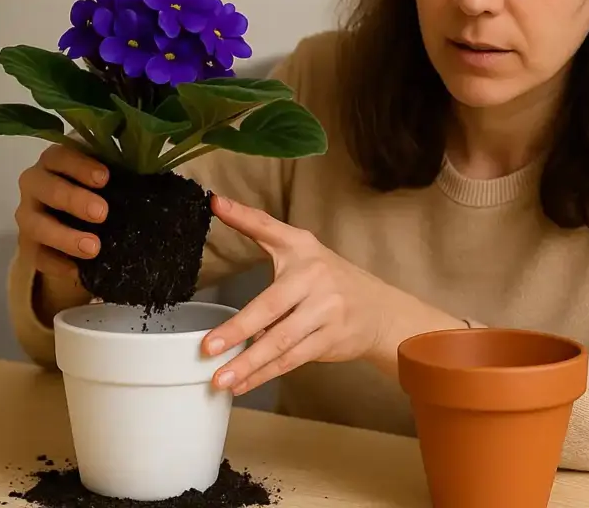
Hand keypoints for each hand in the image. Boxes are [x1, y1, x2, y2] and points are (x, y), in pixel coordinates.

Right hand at [15, 143, 109, 286]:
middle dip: (73, 199)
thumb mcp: (110, 177)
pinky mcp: (29, 245)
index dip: (79, 165)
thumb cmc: (100, 190)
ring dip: (64, 237)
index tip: (105, 178)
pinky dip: (57, 264)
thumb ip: (123, 169)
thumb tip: (154, 171)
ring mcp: (28, 216)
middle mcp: (36, 185)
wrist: (82, 223)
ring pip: (35, 225)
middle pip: (44, 187)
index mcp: (55, 161)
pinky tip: (78, 271)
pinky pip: (37, 256)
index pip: (59, 156)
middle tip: (102, 213)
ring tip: (93, 248)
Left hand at [202, 195, 464, 394]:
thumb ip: (261, 229)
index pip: (269, 229)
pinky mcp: (329, 340)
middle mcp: (315, 279)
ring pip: (280, 341)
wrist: (379, 310)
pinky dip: (265, 373)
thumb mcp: (301, 249)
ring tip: (220, 379)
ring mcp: (325, 312)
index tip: (217, 204)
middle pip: (271, 307)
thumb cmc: (330, 279)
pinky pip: (291, 360)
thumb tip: (219, 204)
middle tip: (209, 347)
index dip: (244, 217)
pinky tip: (243, 384)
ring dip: (249, 363)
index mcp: (303, 250)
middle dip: (239, 328)